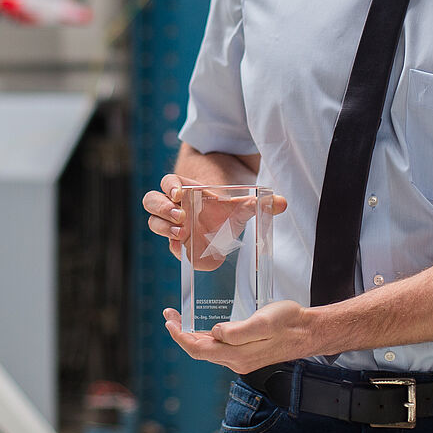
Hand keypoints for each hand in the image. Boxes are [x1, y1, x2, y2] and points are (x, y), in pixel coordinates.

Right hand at [143, 174, 285, 267]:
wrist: (219, 225)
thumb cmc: (223, 209)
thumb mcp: (238, 205)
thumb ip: (256, 204)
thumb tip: (281, 203)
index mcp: (184, 190)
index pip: (167, 183)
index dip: (169, 187)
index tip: (180, 194)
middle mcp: (173, 206)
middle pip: (151, 201)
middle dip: (161, 208)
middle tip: (179, 215)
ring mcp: (172, 225)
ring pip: (154, 221)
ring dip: (163, 227)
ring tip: (180, 233)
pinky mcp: (176, 243)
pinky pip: (168, 244)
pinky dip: (173, 247)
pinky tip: (184, 250)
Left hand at [163, 300, 315, 374]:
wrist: (309, 331)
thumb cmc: (289, 322)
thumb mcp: (263, 322)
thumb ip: (238, 331)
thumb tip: (215, 332)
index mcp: (237, 355)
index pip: (198, 349)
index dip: (180, 337)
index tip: (169, 322)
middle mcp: (236, 361)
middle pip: (199, 351)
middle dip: (181, 334)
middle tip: (169, 315)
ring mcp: (241, 359)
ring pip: (208, 350)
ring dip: (191, 335)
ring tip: (180, 319)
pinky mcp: (247, 353)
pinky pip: (219, 348)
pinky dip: (205, 337)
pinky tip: (203, 327)